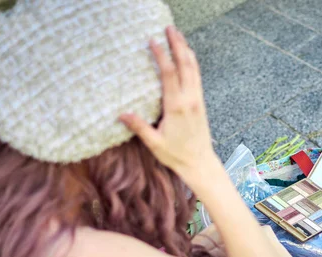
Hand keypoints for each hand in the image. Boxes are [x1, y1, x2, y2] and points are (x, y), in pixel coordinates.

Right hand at [119, 26, 215, 174]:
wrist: (200, 162)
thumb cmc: (176, 154)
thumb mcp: (154, 143)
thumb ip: (139, 127)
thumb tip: (121, 114)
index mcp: (177, 107)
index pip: (169, 74)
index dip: (161, 55)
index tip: (153, 40)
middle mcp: (190, 99)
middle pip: (185, 64)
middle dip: (177, 44)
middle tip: (169, 28)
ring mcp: (197, 99)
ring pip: (194, 68)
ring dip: (186, 49)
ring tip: (177, 35)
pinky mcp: (200, 102)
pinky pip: (197, 77)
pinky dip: (192, 62)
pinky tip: (187, 55)